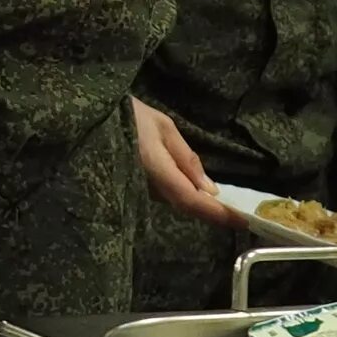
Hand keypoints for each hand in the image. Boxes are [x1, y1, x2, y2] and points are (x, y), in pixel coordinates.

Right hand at [132, 97, 236, 225]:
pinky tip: (198, 190)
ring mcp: (138, 189)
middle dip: (214, 212)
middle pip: (187, 206)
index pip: (193, 201)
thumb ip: (186, 158)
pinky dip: (185, 195)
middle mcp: (148, 186)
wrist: (91, 115)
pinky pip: (165, 194)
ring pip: (176, 201)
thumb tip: (210, 188)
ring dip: (200, 204)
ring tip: (226, 204)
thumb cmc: (127, 115)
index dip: (218, 214)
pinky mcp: (134, 187)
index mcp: (158, 170)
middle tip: (242, 214)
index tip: (245, 222)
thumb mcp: (163, 127)